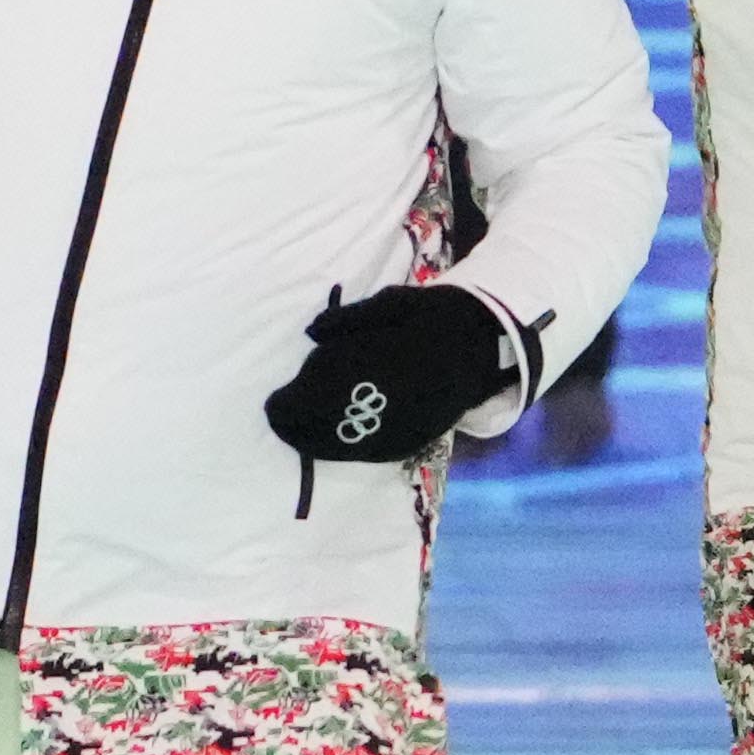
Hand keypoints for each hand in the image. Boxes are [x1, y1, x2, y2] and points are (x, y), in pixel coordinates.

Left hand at [263, 278, 523, 465]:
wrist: (481, 342)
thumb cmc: (428, 315)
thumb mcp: (387, 304)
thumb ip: (346, 322)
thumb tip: (310, 333)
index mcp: (367, 365)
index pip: (312, 397)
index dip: (286, 406)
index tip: (272, 405)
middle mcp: (379, 402)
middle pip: (323, 425)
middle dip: (295, 425)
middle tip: (278, 420)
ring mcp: (397, 425)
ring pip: (346, 443)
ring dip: (316, 440)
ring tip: (298, 435)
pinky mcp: (412, 438)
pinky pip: (371, 451)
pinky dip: (346, 448)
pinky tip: (332, 442)